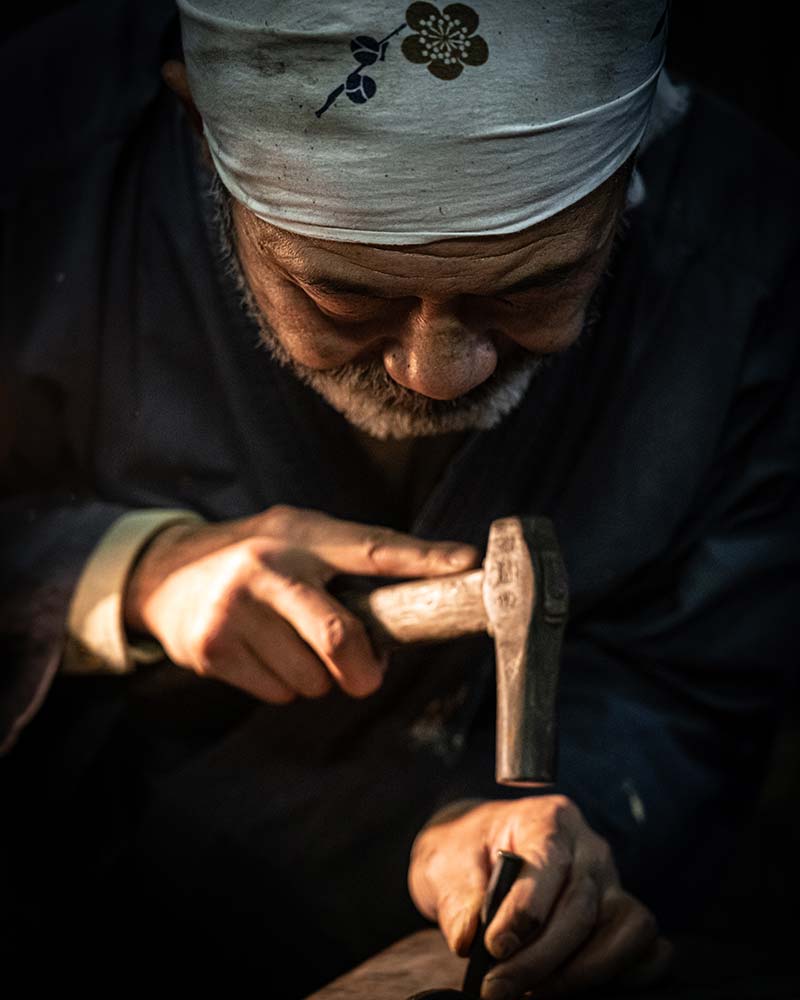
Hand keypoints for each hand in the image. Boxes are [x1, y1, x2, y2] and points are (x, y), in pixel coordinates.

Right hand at [124, 504, 477, 702]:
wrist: (162, 573)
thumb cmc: (251, 558)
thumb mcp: (294, 538)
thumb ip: (342, 565)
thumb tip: (408, 613)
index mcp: (299, 533)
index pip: (371, 547)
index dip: (422, 558)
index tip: (466, 563)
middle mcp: (268, 566)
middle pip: (339, 636)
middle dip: (362, 668)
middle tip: (365, 675)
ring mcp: (235, 609)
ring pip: (311, 677)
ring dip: (316, 676)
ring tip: (291, 645)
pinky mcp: (212, 648)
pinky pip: (278, 692)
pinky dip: (284, 686)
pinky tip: (262, 655)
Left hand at [408, 797, 672, 998]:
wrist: (479, 852)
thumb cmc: (467, 852)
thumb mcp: (446, 863)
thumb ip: (458, 898)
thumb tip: (470, 939)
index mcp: (548, 819)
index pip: (549, 862)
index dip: (526, 910)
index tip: (495, 946)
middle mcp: (589, 846)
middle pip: (582, 905)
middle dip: (541, 957)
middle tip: (499, 988)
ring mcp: (612, 880)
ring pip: (624, 929)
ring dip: (581, 971)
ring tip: (533, 992)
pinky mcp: (623, 914)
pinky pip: (647, 947)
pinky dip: (623, 973)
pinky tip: (575, 988)